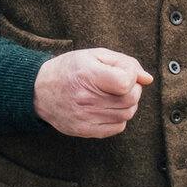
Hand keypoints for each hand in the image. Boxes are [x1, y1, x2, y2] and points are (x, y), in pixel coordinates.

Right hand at [34, 48, 152, 137]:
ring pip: (126, 114)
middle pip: (130, 100)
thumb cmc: (69, 69)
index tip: (125, 72)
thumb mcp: (93, 55)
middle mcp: (85, 98)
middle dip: (133, 90)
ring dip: (127, 104)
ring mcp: (85, 117)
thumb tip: (147, 78)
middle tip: (122, 84)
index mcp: (87, 74)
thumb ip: (123, 62)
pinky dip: (119, 117)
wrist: (39, 90)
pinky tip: (108, 107)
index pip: (125, 82)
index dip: (132, 76)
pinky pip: (117, 128)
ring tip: (115, 95)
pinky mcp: (85, 130)